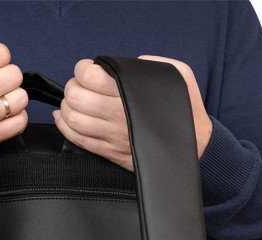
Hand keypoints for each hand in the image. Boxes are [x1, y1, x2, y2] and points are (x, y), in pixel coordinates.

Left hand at [53, 57, 212, 170]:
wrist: (195, 149)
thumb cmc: (184, 110)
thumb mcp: (176, 75)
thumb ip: (149, 65)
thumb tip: (126, 66)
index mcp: (130, 93)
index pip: (89, 76)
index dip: (82, 69)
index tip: (87, 70)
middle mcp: (118, 115)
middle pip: (75, 98)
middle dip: (72, 87)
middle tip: (79, 86)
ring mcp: (111, 136)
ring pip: (72, 120)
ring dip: (66, 108)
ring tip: (73, 102)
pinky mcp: (109, 152)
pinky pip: (78, 140)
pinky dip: (66, 127)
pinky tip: (66, 119)